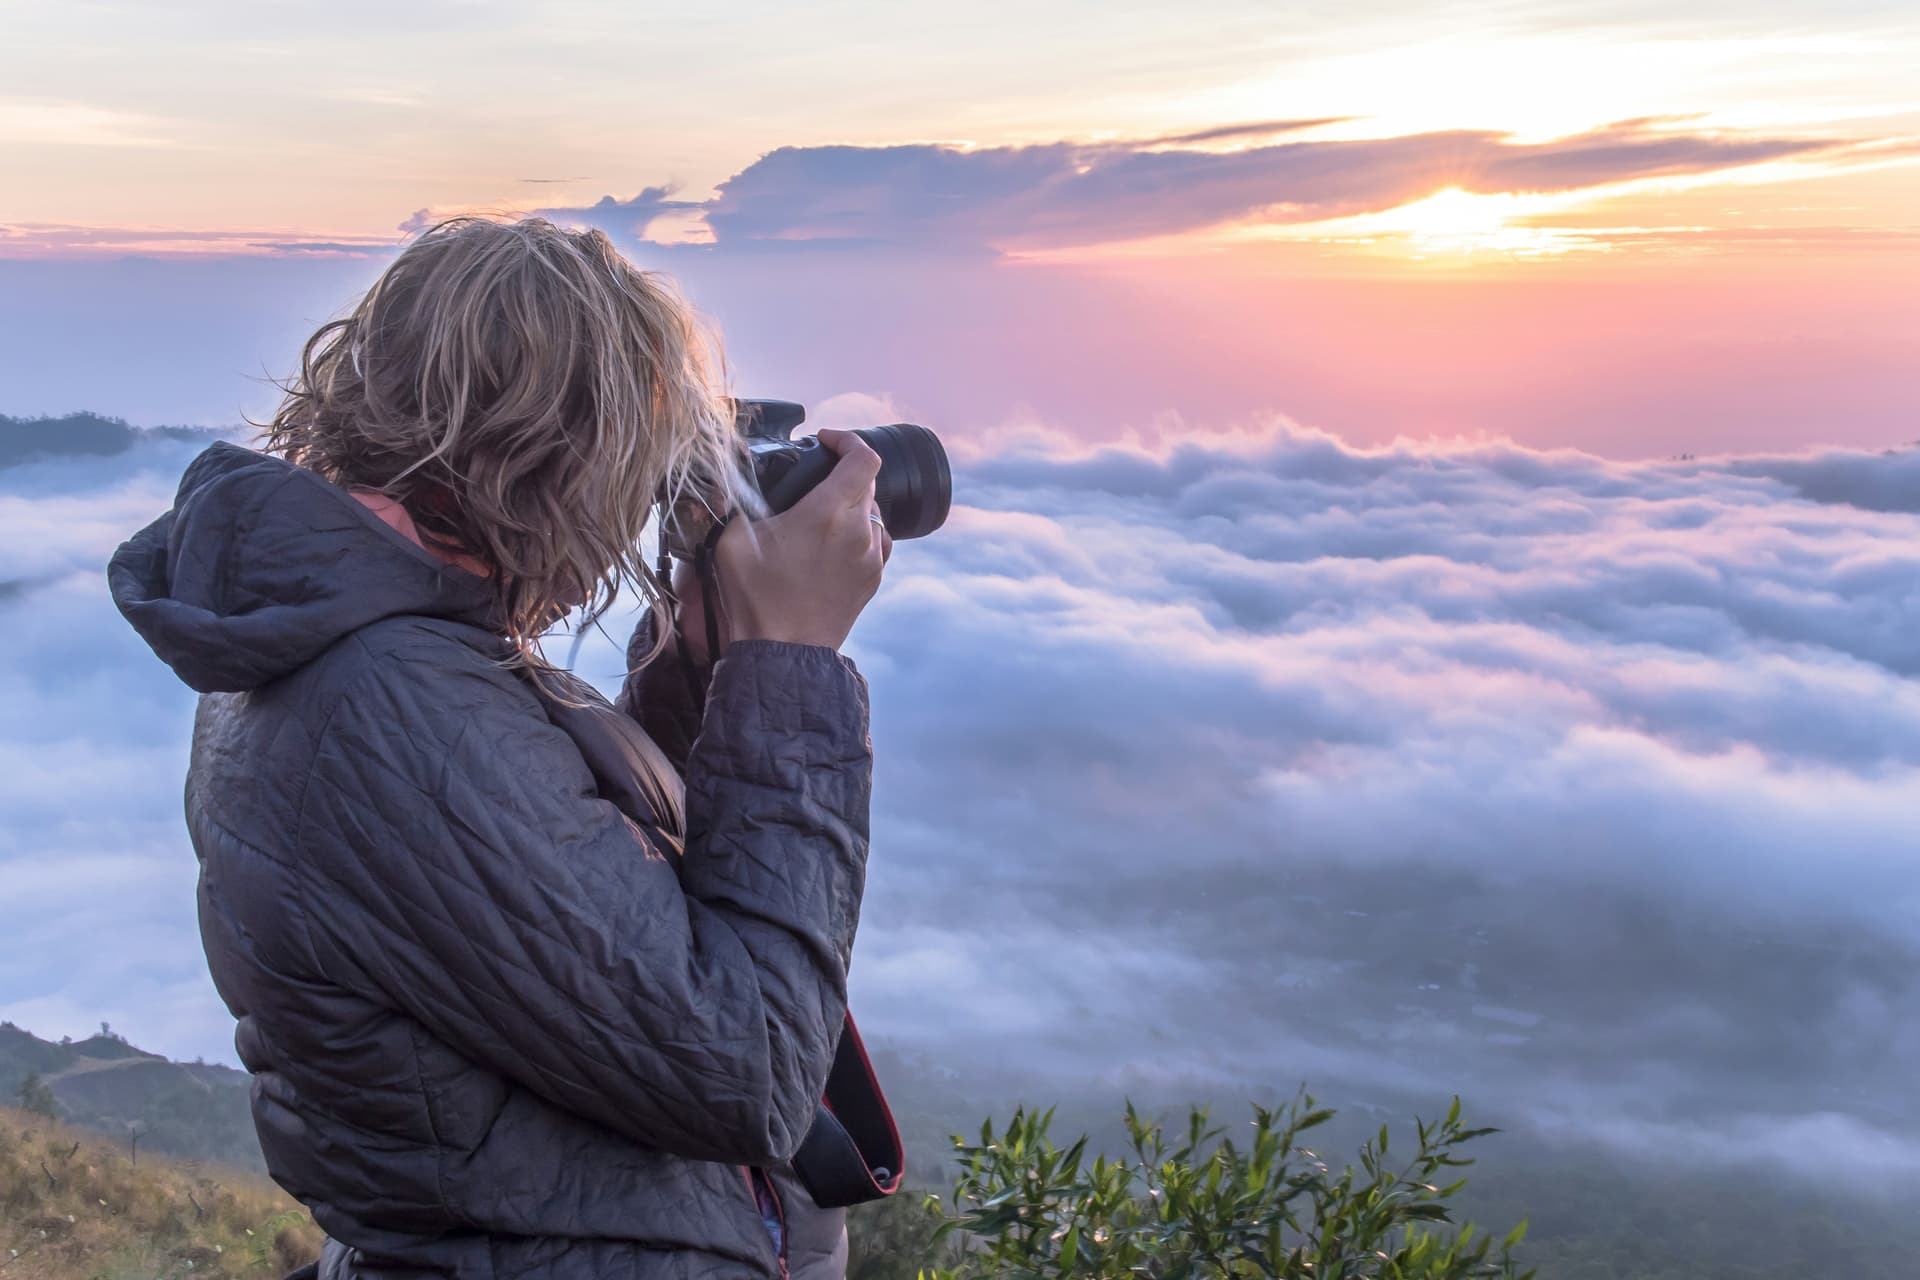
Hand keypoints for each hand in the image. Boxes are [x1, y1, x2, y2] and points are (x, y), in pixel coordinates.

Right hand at [697, 428, 892, 655]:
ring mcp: (871, 558)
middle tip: (813, 480)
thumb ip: (733, 501)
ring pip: (874, 514)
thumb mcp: (730, 540)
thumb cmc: (756, 598)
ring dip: (853, 505)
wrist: (782, 654)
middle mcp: (860, 531)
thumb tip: (728, 481)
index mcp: (830, 513)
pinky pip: (875, 542)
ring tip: (822, 515)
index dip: (847, 439)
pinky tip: (832, 544)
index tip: (825, 440)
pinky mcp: (872, 580)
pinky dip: (859, 533)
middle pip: (867, 483)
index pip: (863, 457)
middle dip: (843, 473)